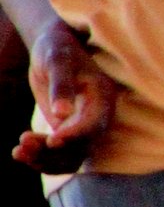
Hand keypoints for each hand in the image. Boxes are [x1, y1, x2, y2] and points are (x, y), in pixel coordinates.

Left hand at [16, 20, 116, 173]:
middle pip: (83, 146)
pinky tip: (19, 153)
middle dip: (54, 151)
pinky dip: (41, 158)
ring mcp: (83, 125)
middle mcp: (97, 116)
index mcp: (103, 97)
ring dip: (45, 159)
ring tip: (17, 152)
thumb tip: (61, 114)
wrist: (52, 48)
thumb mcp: (58, 60)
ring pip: (70, 155)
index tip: (52, 140)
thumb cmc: (57, 48)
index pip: (95, 125)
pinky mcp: (68, 130)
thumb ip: (61, 85)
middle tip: (23, 143)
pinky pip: (59, 154)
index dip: (76, 136)